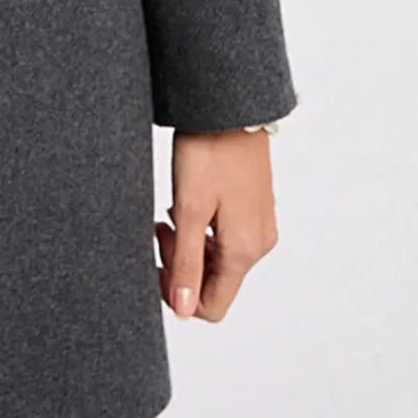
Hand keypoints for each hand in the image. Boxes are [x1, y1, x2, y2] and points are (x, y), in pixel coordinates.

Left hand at [154, 128, 278, 321]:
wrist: (230, 107)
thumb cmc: (209, 151)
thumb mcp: (189, 209)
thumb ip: (186, 263)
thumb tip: (183, 310)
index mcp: (244, 251)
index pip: (212, 307)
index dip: (178, 293)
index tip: (157, 259)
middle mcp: (259, 244)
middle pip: (215, 283)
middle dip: (182, 265)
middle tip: (160, 228)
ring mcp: (260, 225)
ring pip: (219, 259)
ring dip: (190, 244)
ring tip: (172, 211)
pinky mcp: (255, 208)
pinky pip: (226, 237)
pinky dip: (203, 229)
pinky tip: (190, 202)